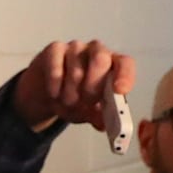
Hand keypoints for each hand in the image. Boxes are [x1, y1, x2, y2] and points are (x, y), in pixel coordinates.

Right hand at [12, 39, 135, 133]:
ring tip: (66, 102)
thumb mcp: (89, 112)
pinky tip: (54, 94)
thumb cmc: (74, 98)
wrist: (47, 92)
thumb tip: (104, 125)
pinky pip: (56, 68)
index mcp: (111, 65)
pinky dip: (55, 86)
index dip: (124, 75)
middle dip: (92, 86)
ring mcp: (75, 48)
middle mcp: (96, 51)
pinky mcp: (54, 50)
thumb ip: (98, 117)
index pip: (124, 63)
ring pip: (76, 69)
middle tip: (85, 102)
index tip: (120, 91)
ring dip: (70, 94)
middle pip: (100, 59)